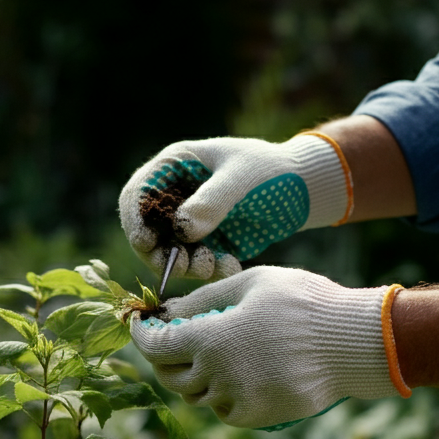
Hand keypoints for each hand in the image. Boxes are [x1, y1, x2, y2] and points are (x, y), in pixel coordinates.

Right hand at [119, 134, 351, 280]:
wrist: (303, 189)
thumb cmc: (270, 170)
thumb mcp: (241, 179)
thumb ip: (210, 202)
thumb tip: (181, 229)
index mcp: (174, 167)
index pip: (138, 195)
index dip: (135, 220)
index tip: (146, 243)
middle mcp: (175, 197)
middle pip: (147, 231)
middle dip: (159, 253)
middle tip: (179, 267)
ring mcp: (189, 223)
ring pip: (170, 253)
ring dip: (185, 266)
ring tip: (212, 266)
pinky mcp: (206, 244)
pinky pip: (197, 265)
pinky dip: (210, 271)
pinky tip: (232, 266)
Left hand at [129, 266, 406, 429]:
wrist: (353, 342)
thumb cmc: (304, 302)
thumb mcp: (252, 283)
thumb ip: (203, 298)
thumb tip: (167, 310)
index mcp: (211, 339)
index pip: (156, 346)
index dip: (141, 335)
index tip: (139, 324)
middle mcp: (218, 375)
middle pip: (171, 376)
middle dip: (163, 358)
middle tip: (170, 340)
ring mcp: (238, 399)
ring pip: (198, 396)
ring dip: (195, 377)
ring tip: (211, 354)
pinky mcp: (259, 416)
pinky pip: (225, 411)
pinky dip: (221, 396)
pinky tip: (235, 376)